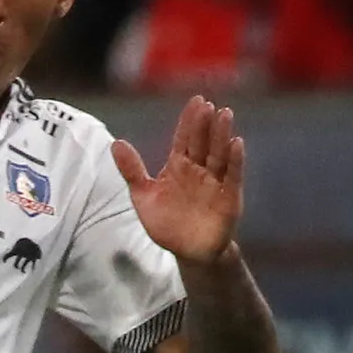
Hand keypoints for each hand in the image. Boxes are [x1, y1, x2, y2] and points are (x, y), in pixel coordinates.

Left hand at [111, 94, 244, 266]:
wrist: (187, 252)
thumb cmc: (166, 223)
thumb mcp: (143, 196)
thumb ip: (132, 171)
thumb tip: (116, 143)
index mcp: (178, 166)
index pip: (184, 138)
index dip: (189, 120)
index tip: (196, 100)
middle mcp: (199, 170)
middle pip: (202, 142)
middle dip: (205, 124)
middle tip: (208, 105)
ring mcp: (215, 182)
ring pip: (219, 154)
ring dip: (222, 135)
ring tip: (224, 114)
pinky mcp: (229, 197)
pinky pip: (233, 176)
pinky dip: (235, 160)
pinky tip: (236, 143)